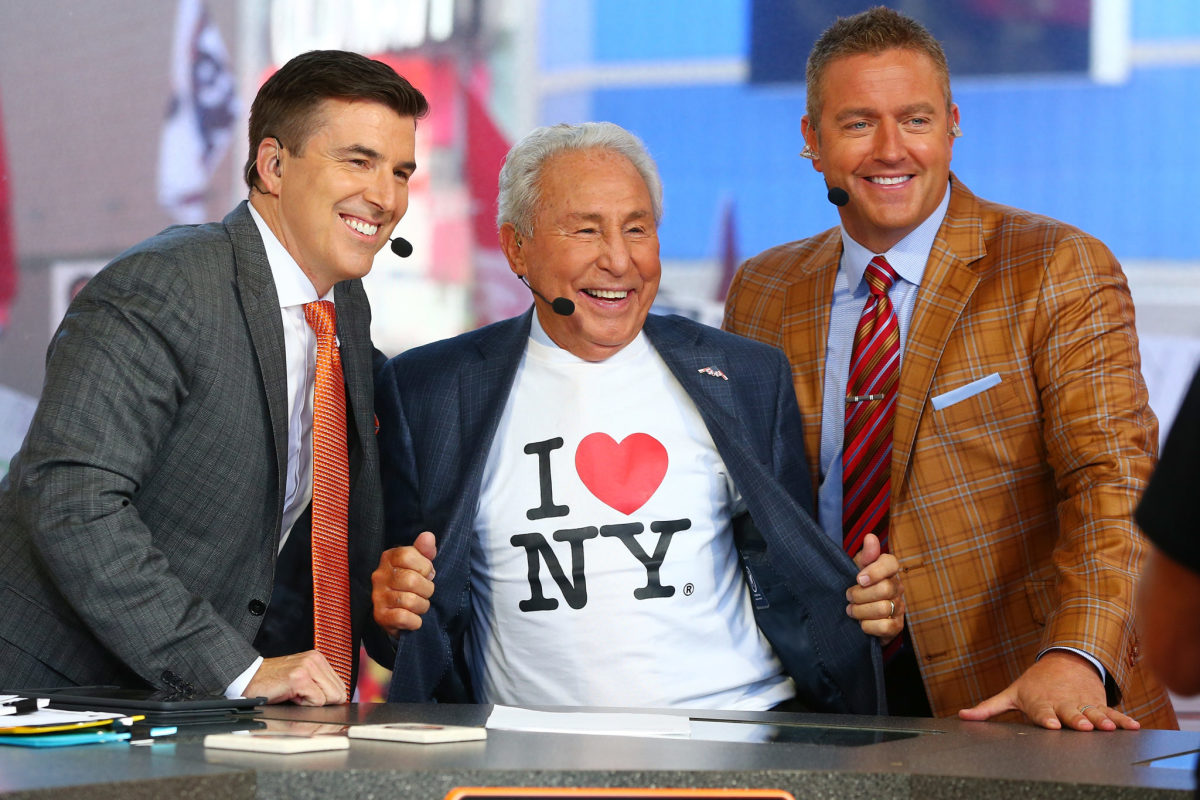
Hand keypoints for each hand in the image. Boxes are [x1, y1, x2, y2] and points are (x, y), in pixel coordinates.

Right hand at [244, 651, 346, 705]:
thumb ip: (320, 685)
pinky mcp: (300, 678)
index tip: (310, 698)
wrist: (247, 678)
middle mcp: (315, 660)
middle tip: (300, 696)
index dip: (327, 699)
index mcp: (318, 659)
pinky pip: (317, 701)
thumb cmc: (272, 683)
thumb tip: (339, 700)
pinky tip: (290, 696)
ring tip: (294, 695)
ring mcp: (308, 667)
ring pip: (330, 697)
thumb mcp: (301, 679)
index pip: (341, 686)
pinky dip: (304, 705)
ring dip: (312, 703)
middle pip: (339, 693)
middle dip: (321, 701)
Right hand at [372, 531, 436, 636]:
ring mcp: (378, 596)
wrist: (397, 610)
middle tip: (425, 592)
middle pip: (412, 580)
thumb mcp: (419, 562)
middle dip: (427, 589)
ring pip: (410, 601)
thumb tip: (428, 537)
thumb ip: (425, 550)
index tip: (426, 574)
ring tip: (419, 605)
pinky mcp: (380, 616)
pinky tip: (414, 618)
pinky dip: (415, 621)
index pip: (409, 556)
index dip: (424, 567)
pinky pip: (403, 618)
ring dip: (422, 606)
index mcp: (389, 558)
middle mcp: (379, 576)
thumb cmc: (411, 582)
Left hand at [846, 533, 903, 642]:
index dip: (874, 571)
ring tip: (852, 610)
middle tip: (848, 596)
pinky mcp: (897, 626)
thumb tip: (870, 537)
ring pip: (883, 608)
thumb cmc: (856, 588)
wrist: (855, 615)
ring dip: (861, 611)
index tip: (858, 579)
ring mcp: (899, 607)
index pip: (891, 563)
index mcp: (887, 570)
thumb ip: (865, 556)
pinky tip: (861, 623)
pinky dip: (869, 626)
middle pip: (884, 588)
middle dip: (860, 594)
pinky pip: (886, 627)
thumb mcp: (855, 569)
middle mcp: (897, 587)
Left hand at [958, 650, 1139, 730]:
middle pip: (1069, 713)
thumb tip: (962, 715)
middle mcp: (1062, 704)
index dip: (1046, 718)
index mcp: (1040, 702)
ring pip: (1092, 714)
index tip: (1050, 724)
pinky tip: (1134, 727)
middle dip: (1075, 719)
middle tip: (1082, 726)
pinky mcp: (1097, 704)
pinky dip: (1123, 719)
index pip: (1042, 712)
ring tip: (1107, 727)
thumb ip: (988, 708)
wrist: (1064, 662)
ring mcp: (1081, 704)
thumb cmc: (1034, 684)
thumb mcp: (1011, 694)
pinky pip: (1111, 713)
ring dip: (1101, 720)